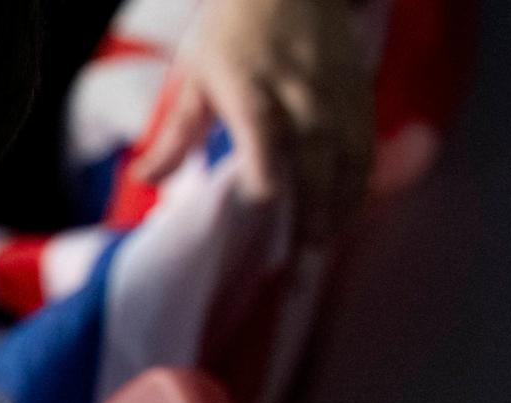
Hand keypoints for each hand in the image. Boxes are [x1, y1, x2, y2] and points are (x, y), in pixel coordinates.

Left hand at [135, 0, 373, 244]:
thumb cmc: (234, 34)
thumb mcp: (195, 78)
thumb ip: (175, 135)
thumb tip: (143, 179)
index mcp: (252, 89)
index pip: (264, 140)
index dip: (264, 178)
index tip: (256, 209)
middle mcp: (300, 93)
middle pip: (314, 159)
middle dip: (312, 213)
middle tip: (304, 261)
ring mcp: (336, 93)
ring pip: (349, 157)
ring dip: (341, 206)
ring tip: (326, 248)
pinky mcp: (361, 92)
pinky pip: (367, 144)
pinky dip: (361, 182)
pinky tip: (347, 211)